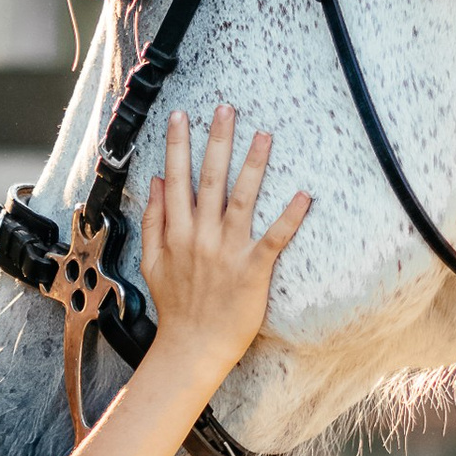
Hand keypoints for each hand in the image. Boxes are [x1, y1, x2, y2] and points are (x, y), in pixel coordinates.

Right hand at [138, 106, 309, 386]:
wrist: (192, 347)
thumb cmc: (176, 307)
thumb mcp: (151, 263)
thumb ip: (153, 221)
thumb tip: (157, 184)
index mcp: (177, 233)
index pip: (176, 180)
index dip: (178, 145)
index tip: (181, 116)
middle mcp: (201, 237)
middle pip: (209, 179)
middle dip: (216, 141)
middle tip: (226, 108)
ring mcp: (227, 252)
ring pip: (241, 200)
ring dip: (252, 165)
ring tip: (263, 134)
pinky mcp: (252, 270)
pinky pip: (274, 239)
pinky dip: (289, 217)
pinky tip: (304, 194)